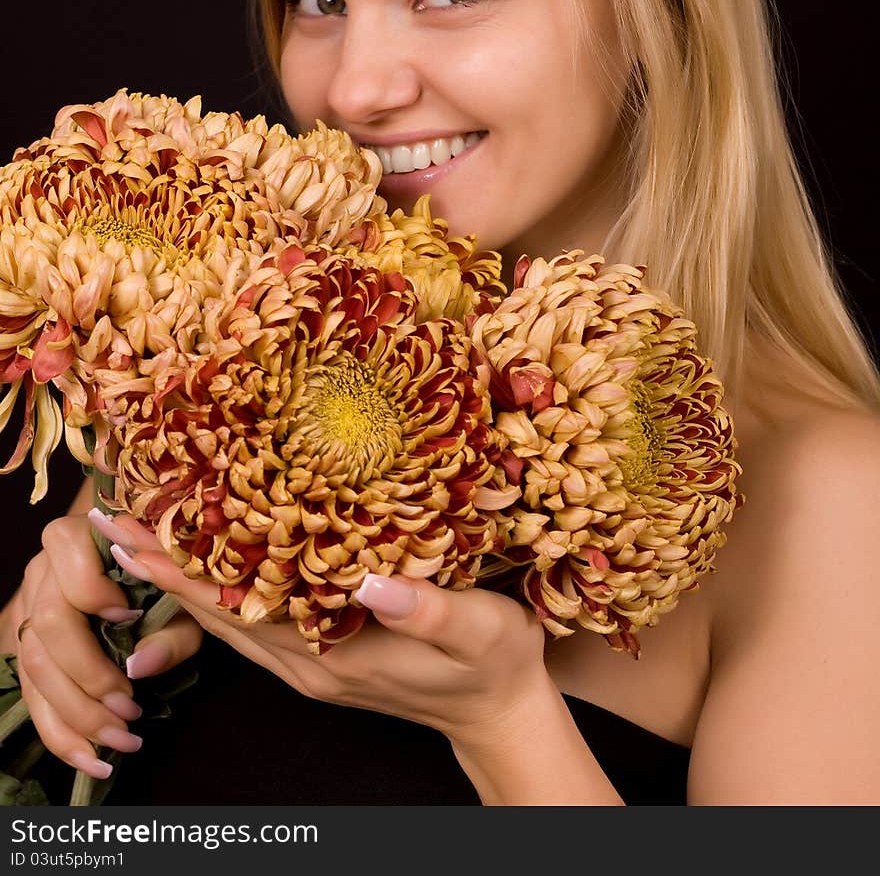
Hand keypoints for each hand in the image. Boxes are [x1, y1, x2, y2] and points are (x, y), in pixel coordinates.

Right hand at [8, 512, 201, 779]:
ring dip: (77, 713)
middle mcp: (45, 570)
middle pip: (47, 623)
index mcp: (81, 536)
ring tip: (121, 741)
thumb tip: (141, 666)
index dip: (93, 590)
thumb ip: (173, 627)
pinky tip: (93, 758)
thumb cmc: (170, 578)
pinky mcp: (28, 649)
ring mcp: (29, 610)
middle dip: (88, 675)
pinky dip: (61, 733)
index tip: (130, 618)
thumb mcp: (185, 597)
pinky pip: (31, 695)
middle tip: (131, 707)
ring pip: (34, 665)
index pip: (66, 553)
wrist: (145, 574)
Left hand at [104, 513, 548, 745]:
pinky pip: (253, 624)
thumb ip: (425, 608)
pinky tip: (210, 563)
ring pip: (228, 621)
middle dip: (164, 567)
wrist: (498, 715)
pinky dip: (220, 592)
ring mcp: (310, 663)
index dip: (183, 569)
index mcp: (331, 654)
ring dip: (183, 579)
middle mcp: (306, 662)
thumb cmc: (494, 666)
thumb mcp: (477, 630)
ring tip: (145, 536)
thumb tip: (368, 579)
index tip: (137, 532)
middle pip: (216, 614)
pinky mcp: (321, 658)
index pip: (236, 608)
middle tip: (117, 520)